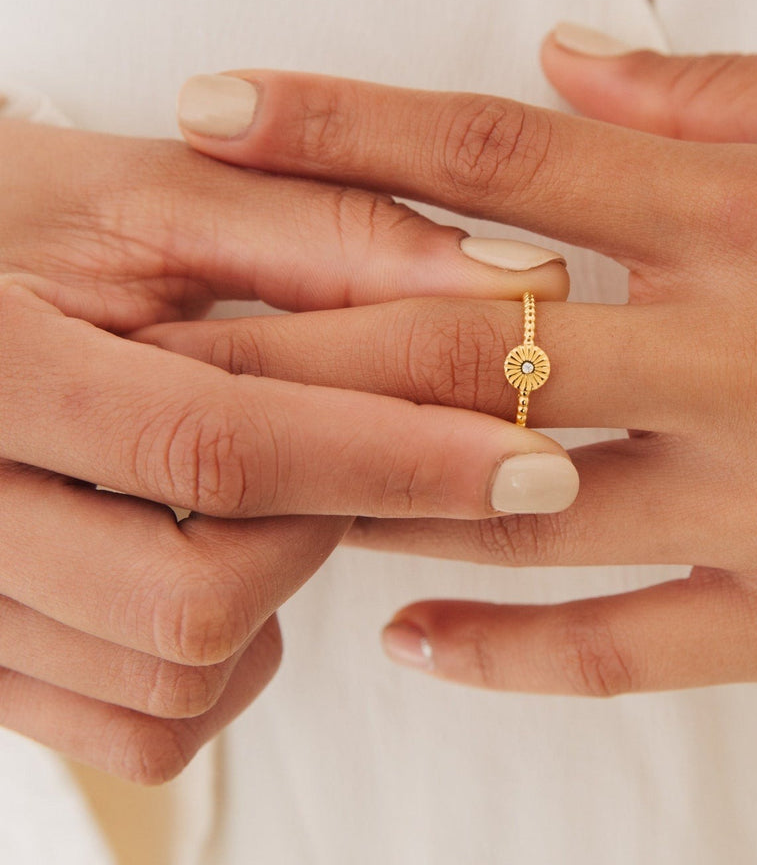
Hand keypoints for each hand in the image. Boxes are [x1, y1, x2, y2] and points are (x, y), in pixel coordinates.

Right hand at [0, 114, 572, 778]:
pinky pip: (142, 728)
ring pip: (176, 680)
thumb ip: (338, 234)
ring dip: (274, 590)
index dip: (395, 458)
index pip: (217, 447)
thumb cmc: (23, 229)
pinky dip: (222, 660)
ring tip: (265, 491)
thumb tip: (525, 280)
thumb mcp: (157, 202)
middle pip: (197, 600)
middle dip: (319, 530)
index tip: (532, 465)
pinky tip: (217, 558)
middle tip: (338, 447)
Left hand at [149, 33, 756, 694]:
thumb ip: (729, 88)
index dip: (343, 126)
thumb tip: (565, 61)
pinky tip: (405, 631)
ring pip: (511, 508)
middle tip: (175, 326)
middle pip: (462, 339)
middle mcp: (743, 363)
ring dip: (368, 488)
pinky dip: (498, 650)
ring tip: (258, 478)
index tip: (221, 109)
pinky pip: (614, 648)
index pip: (499, 155)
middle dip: (297, 327)